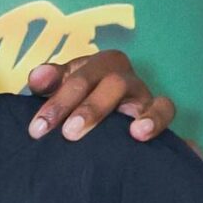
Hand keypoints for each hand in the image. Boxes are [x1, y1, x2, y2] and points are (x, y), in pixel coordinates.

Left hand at [26, 50, 174, 144]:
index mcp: (99, 66)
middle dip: (91, 109)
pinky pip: (166, 112)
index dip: (59, 101)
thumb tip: (36, 77)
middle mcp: (124, 78)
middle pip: (112, 85)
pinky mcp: (158, 115)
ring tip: (133, 134)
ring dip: (142, 116)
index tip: (38, 128)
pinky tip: (149, 135)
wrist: (99, 119)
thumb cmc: (76, 102)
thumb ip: (49, 82)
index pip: (80, 78)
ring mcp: (143, 97)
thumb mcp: (60, 89)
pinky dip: (158, 121)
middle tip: (69, 134)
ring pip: (146, 99)